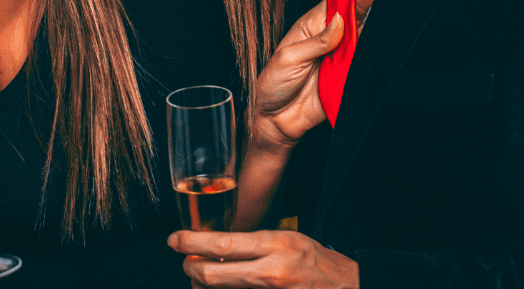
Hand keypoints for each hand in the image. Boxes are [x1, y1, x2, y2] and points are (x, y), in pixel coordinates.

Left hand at [168, 229, 358, 288]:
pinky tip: (224, 287)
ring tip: (203, 277)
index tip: (175, 240)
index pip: (223, 244)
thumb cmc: (317, 261)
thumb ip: (254, 244)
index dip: (192, 242)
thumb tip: (217, 248)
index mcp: (276, 245)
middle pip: (212, 275)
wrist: (348, 287)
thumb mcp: (288, 239)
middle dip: (191, 269)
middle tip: (186, 263)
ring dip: (205, 286)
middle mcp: (272, 271)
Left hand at [251, 0, 375, 153]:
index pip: (331, 5)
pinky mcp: (346, 77)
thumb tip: (339, 21)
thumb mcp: (289, 58)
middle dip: (361, 3)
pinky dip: (370, 53)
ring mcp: (338, 58)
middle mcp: (326, 40)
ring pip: (360, 38)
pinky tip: (375, 39)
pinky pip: (362, 64)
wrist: (276, 120)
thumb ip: (316, 41)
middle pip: (349, 18)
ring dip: (368, 24)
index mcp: (309, 28)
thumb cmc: (274, 85)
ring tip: (373, 7)